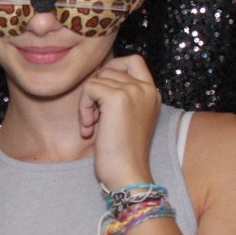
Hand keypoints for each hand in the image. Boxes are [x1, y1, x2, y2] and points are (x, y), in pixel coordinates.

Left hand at [78, 54, 160, 189]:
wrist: (127, 173)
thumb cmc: (121, 153)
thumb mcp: (124, 118)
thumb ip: (119, 96)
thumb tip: (96, 78)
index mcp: (152, 93)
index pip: (132, 61)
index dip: (111, 71)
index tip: (101, 97)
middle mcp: (146, 89)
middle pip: (110, 68)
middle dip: (96, 91)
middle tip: (96, 116)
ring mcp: (134, 91)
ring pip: (97, 79)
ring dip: (88, 103)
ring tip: (93, 126)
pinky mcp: (118, 98)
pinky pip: (89, 88)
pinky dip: (83, 108)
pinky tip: (89, 129)